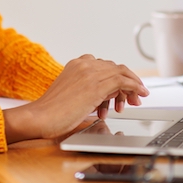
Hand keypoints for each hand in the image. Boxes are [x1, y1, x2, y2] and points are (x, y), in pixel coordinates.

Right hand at [2, 55, 147, 142]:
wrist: (42, 117)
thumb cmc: (53, 112)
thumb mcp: (73, 95)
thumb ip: (89, 91)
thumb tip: (107, 97)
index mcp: (75, 65)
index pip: (104, 66)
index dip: (117, 77)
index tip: (123, 89)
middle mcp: (84, 65)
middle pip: (114, 68)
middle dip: (127, 82)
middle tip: (134, 97)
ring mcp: (90, 73)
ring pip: (121, 73)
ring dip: (133, 85)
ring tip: (137, 99)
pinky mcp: (96, 85)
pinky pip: (122, 81)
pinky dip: (135, 87)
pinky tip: (140, 95)